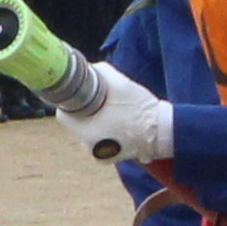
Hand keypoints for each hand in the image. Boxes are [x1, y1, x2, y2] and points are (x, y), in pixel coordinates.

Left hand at [53, 58, 174, 169]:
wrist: (162, 132)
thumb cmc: (140, 109)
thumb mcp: (121, 84)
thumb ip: (101, 71)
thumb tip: (89, 67)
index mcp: (87, 132)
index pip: (64, 114)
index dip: (70, 102)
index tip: (80, 95)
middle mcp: (89, 147)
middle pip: (76, 123)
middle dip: (84, 111)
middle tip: (100, 102)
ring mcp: (99, 155)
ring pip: (87, 132)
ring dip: (94, 122)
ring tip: (111, 113)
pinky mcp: (108, 158)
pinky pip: (98, 141)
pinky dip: (103, 132)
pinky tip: (116, 124)